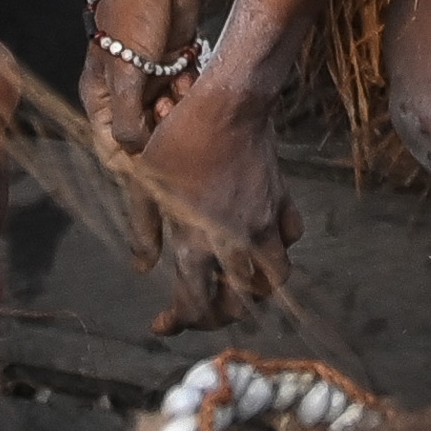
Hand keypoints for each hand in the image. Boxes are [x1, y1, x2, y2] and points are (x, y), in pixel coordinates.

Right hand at [79, 0, 199, 161]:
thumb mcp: (124, 72)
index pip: (111, 147)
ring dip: (179, 113)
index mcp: (99, 98)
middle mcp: (123, 94)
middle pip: (143, 136)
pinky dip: (190, 93)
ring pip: (168, 118)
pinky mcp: (174, 66)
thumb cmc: (132, 16)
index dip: (131, 163)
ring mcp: (149, 80)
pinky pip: (184, 95)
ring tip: (179, 92)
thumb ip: (127, 118)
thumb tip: (136, 152)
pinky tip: (189, 79)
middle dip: (161, 135)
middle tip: (169, 117)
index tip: (155, 172)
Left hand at [128, 81, 300, 330]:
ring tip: (233, 285)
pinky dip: (278, 250)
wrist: (227, 105)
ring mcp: (265, 225)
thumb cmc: (177, 142)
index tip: (161, 324)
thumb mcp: (144, 187)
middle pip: (237, 305)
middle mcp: (236, 244)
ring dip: (253, 291)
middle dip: (214, 317)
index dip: (178, 323)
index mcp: (197, 245)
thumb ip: (143, 232)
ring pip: (273, 280)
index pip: (195, 307)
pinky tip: (260, 243)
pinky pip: (289, 240)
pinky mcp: (283, 203)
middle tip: (195, 309)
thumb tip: (141, 267)